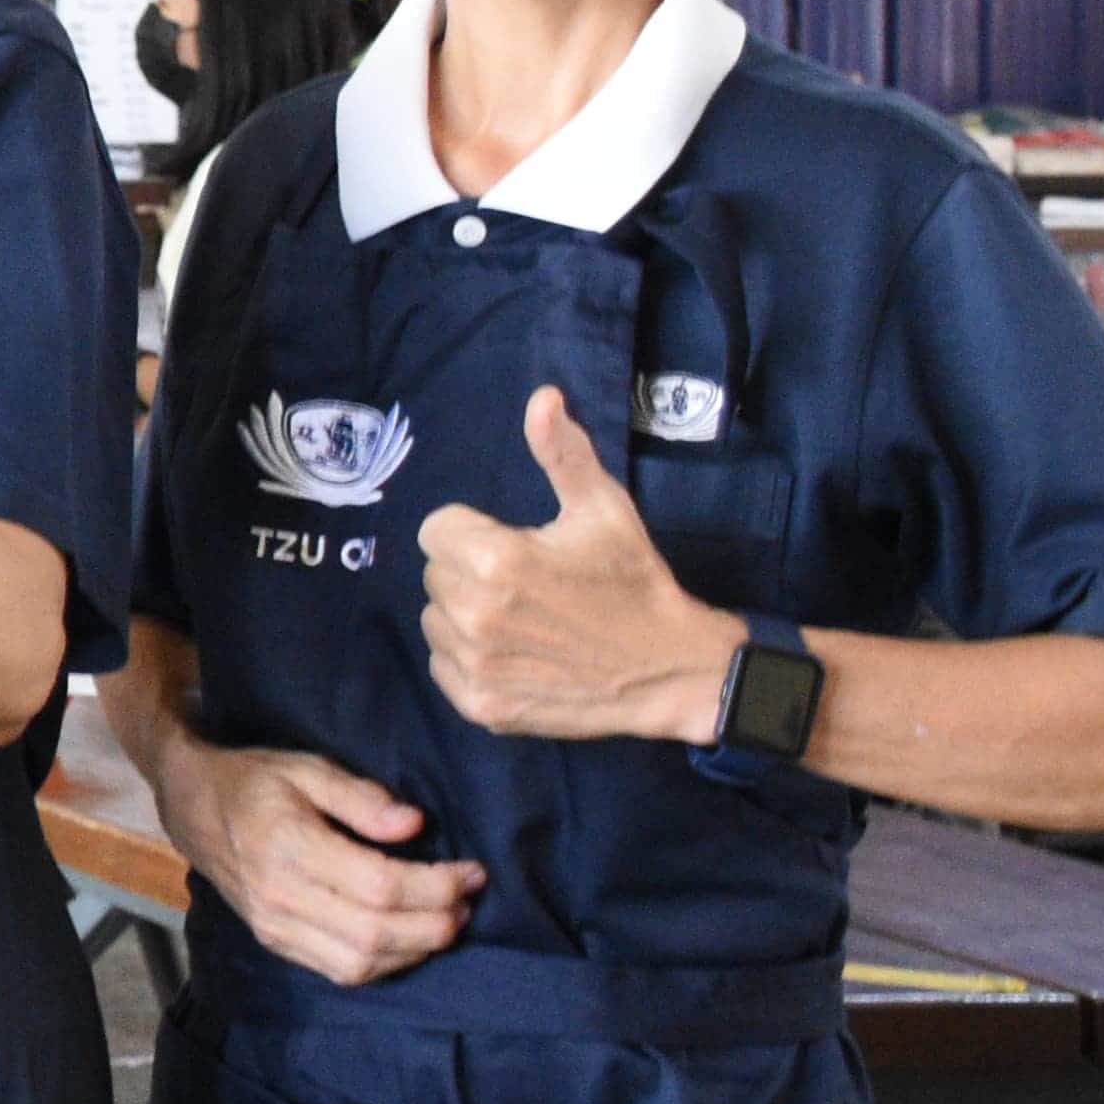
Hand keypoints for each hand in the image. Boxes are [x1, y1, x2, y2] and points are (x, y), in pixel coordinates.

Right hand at [163, 739, 482, 984]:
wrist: (192, 808)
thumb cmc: (255, 781)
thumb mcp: (307, 768)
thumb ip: (361, 797)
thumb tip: (414, 825)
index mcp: (288, 845)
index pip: (378, 885)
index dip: (435, 885)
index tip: (471, 871)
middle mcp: (279, 896)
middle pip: (375, 932)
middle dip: (436, 923)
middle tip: (468, 900)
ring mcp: (275, 926)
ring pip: (360, 963)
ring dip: (416, 950)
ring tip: (447, 921)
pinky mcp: (275, 942)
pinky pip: (340, 971)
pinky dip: (385, 964)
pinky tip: (409, 939)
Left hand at [418, 386, 738, 744]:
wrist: (669, 669)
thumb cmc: (633, 582)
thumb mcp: (603, 509)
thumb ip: (562, 452)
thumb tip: (542, 397)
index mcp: (495, 560)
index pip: (436, 529)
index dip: (474, 531)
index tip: (514, 543)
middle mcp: (475, 615)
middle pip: (435, 573)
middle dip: (470, 570)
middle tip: (527, 582)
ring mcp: (476, 667)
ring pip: (435, 620)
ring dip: (466, 615)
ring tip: (523, 618)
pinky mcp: (481, 706)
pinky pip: (443, 666)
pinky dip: (469, 660)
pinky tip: (517, 653)